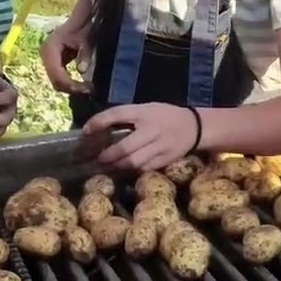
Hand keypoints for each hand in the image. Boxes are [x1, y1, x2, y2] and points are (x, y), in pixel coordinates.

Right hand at [39, 26, 91, 94]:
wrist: (81, 19)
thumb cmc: (84, 26)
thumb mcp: (87, 39)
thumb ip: (84, 54)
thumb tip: (81, 70)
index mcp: (50, 48)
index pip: (57, 74)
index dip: (71, 85)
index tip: (87, 89)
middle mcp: (45, 54)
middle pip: (55, 81)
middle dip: (71, 88)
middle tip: (89, 90)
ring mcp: (47, 59)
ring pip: (56, 81)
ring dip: (71, 87)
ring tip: (87, 88)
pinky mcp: (52, 62)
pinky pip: (58, 77)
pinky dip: (69, 83)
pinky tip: (82, 84)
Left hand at [82, 103, 197, 171]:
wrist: (195, 127)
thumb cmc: (165, 115)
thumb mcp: (147, 108)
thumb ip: (128, 116)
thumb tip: (101, 127)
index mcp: (145, 112)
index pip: (117, 114)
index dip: (99, 122)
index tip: (86, 130)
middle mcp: (151, 130)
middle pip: (124, 146)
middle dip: (107, 155)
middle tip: (96, 159)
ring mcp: (159, 147)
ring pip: (133, 162)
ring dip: (116, 166)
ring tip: (105, 168)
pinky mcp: (165, 160)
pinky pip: (144, 169)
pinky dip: (131, 171)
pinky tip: (122, 171)